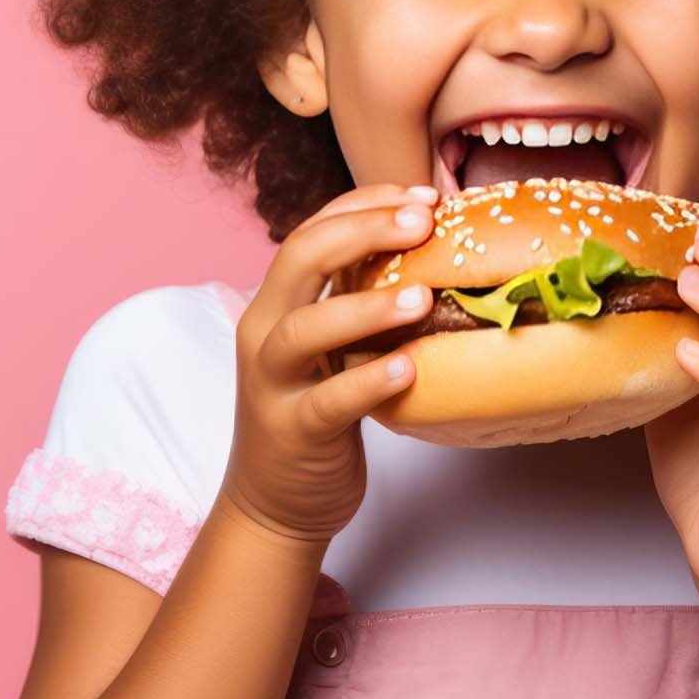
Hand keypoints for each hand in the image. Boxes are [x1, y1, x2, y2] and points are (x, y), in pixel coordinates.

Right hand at [219, 181, 439, 547]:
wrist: (275, 502)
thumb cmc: (318, 407)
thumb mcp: (331, 344)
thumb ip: (358, 295)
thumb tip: (433, 242)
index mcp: (277, 300)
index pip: (312, 229)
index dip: (365, 203)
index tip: (423, 195)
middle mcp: (265, 331)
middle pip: (300, 259)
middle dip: (363, 230)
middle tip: (424, 222)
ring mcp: (273, 384)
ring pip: (304, 329)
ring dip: (365, 306)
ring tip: (422, 297)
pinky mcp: (293, 433)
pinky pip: (327, 402)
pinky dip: (367, 382)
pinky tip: (409, 369)